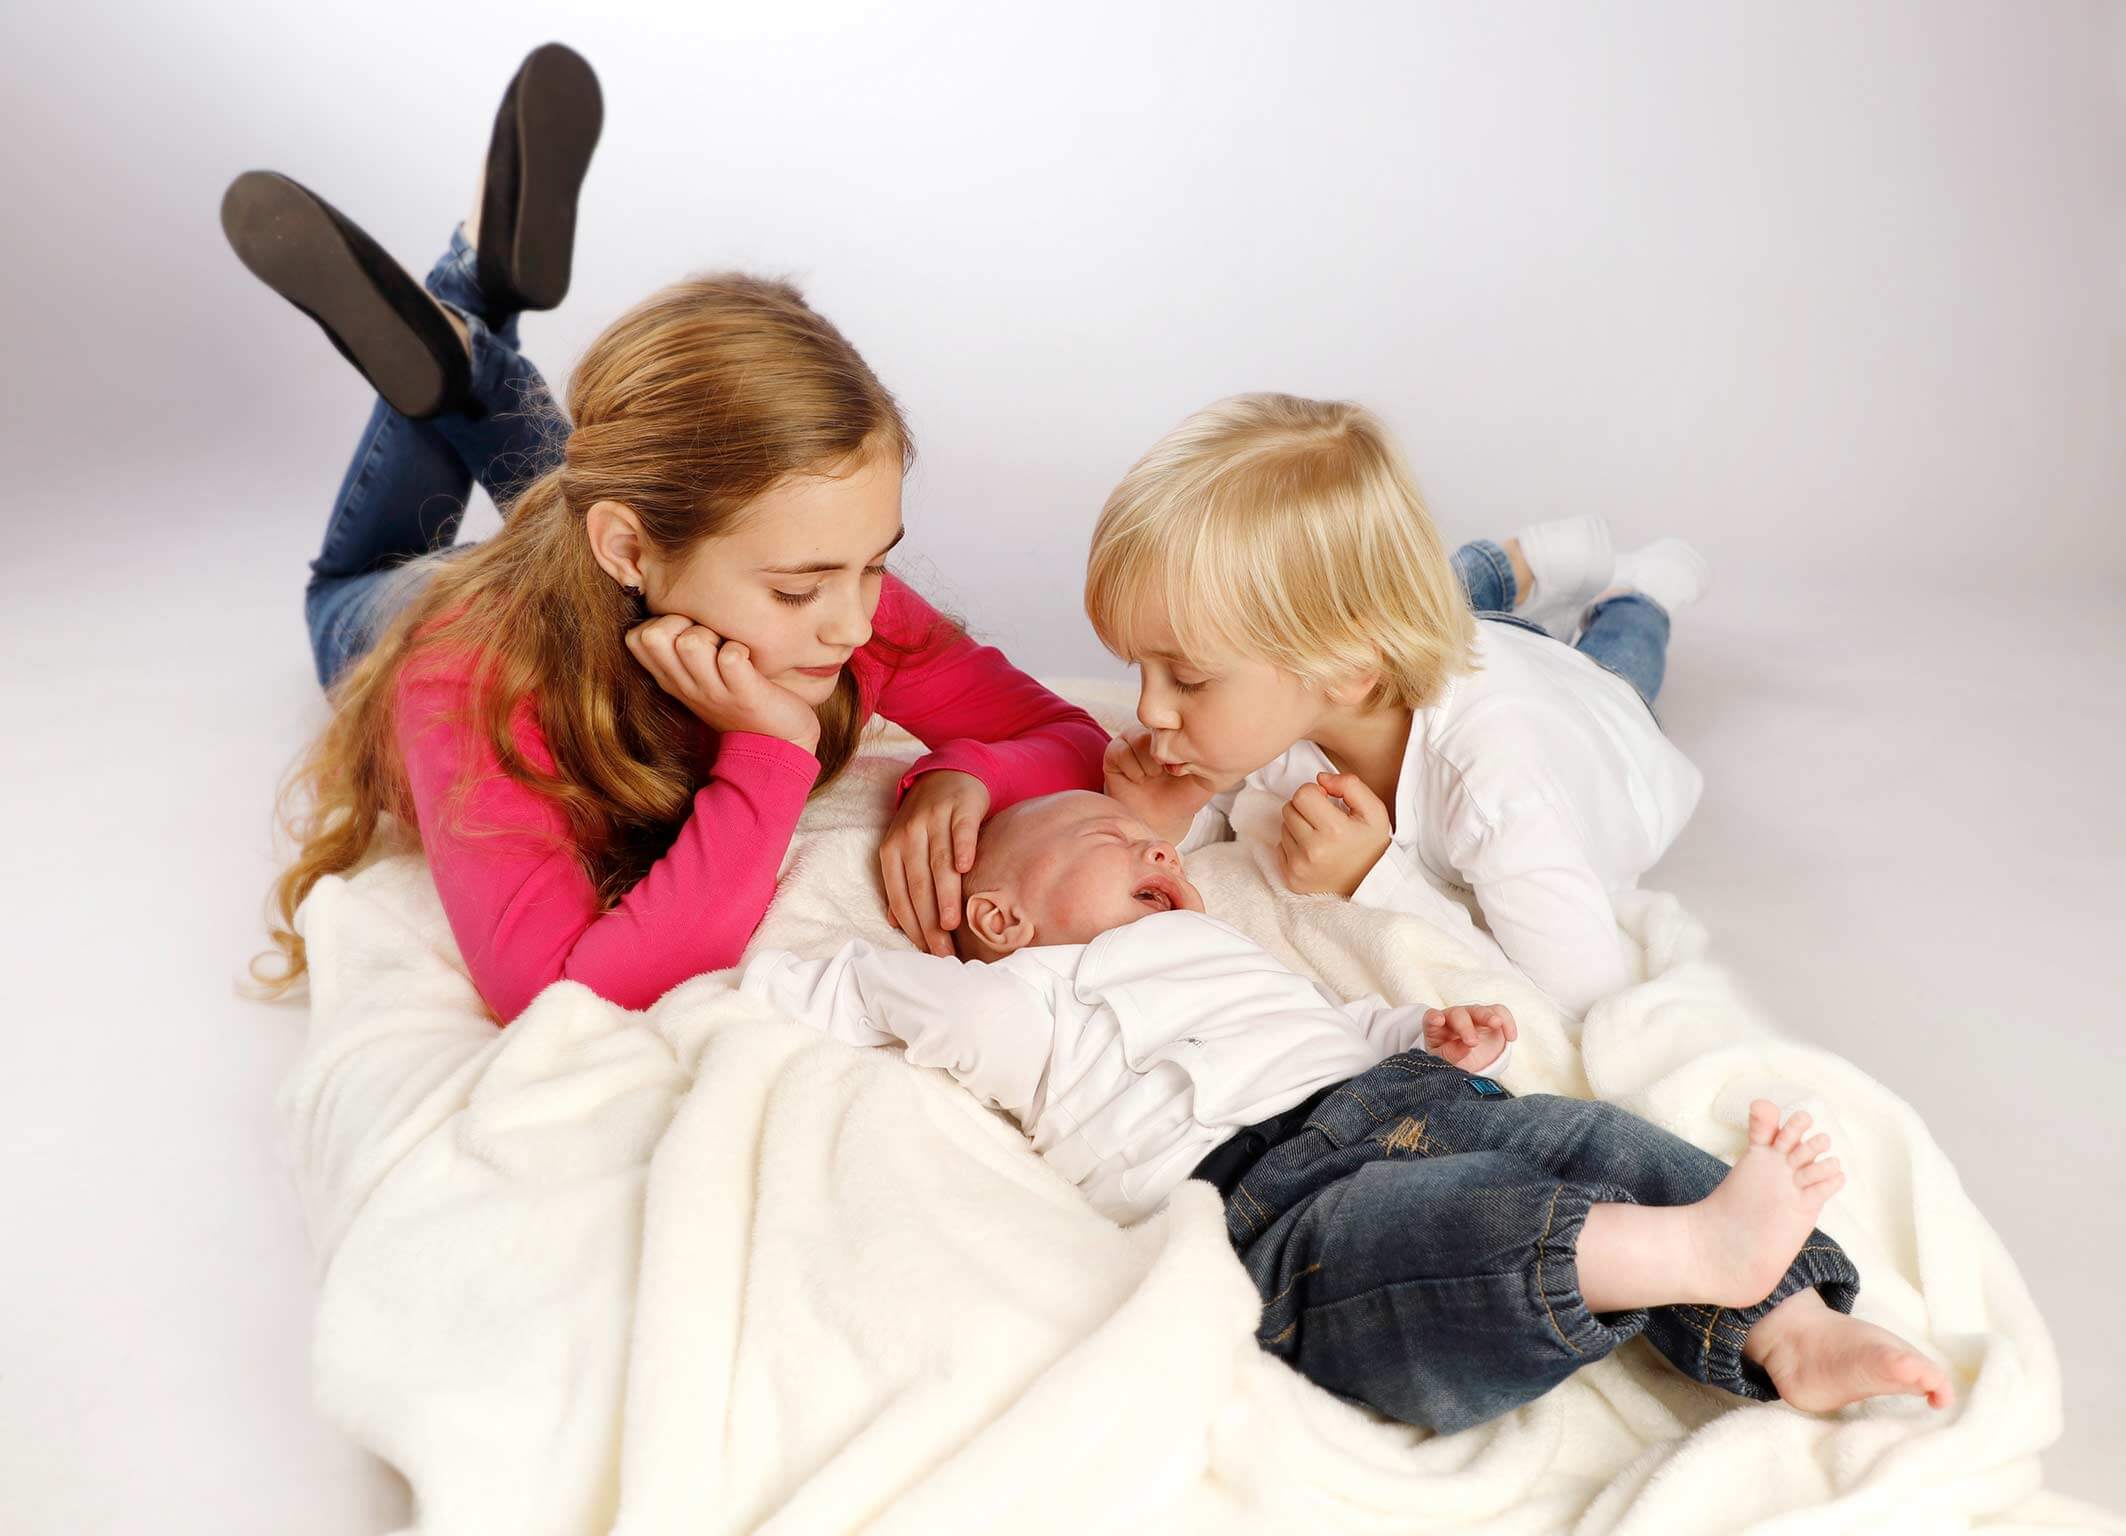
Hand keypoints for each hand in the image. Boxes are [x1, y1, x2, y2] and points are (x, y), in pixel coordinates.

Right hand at [625, 614, 819, 753]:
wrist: (777, 744)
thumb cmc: (738, 697)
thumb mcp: (700, 675)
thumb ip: (682, 647)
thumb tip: (676, 602)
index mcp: (671, 678)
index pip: (635, 638)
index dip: (659, 621)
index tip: (688, 631)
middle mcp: (685, 685)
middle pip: (653, 635)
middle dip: (683, 621)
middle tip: (711, 636)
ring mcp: (713, 692)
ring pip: (691, 642)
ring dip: (714, 634)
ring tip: (729, 647)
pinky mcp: (745, 696)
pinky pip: (730, 657)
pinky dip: (741, 650)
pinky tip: (750, 660)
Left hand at [880, 770, 990, 955]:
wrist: (947, 774)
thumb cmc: (926, 822)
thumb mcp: (906, 848)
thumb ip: (901, 882)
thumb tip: (894, 922)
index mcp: (891, 848)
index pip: (899, 892)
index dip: (911, 924)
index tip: (926, 950)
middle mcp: (909, 833)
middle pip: (918, 883)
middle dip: (929, 920)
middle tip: (942, 950)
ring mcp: (934, 818)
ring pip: (938, 862)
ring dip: (944, 894)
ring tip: (951, 924)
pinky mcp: (960, 807)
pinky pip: (961, 830)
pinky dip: (962, 848)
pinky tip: (967, 868)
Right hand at [1102, 729, 1221, 843]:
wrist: (1161, 821)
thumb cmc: (1184, 797)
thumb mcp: (1206, 774)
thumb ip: (1209, 754)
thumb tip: (1217, 734)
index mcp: (1175, 730)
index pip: (1177, 718)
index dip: (1181, 742)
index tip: (1184, 764)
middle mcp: (1152, 730)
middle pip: (1158, 728)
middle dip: (1166, 756)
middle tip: (1169, 772)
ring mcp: (1131, 739)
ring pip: (1139, 739)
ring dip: (1150, 765)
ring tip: (1154, 777)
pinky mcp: (1113, 752)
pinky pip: (1121, 751)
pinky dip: (1134, 770)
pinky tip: (1139, 780)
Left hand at [1278, 772, 1390, 895]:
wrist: (1371, 885)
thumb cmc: (1371, 845)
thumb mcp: (1374, 811)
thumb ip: (1350, 784)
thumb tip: (1320, 778)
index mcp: (1335, 831)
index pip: (1302, 794)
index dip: (1315, 792)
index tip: (1326, 801)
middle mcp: (1314, 851)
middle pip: (1289, 808)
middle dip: (1305, 808)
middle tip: (1324, 819)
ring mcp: (1300, 867)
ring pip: (1283, 826)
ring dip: (1299, 826)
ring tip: (1321, 836)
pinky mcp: (1291, 878)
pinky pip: (1280, 847)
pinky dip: (1294, 845)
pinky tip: (1313, 851)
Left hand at [1422, 1003, 1516, 1070]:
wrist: (1469, 1059)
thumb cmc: (1450, 1058)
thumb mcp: (1444, 1061)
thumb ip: (1450, 1055)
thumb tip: (1465, 1048)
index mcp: (1436, 1027)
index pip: (1431, 1017)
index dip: (1433, 1017)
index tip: (1437, 1020)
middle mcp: (1454, 1017)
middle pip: (1458, 1015)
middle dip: (1465, 1027)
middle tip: (1472, 1043)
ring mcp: (1474, 1015)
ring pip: (1480, 1010)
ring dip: (1488, 1016)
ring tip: (1496, 1024)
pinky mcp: (1492, 1016)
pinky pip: (1500, 1012)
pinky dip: (1507, 1022)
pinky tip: (1511, 1037)